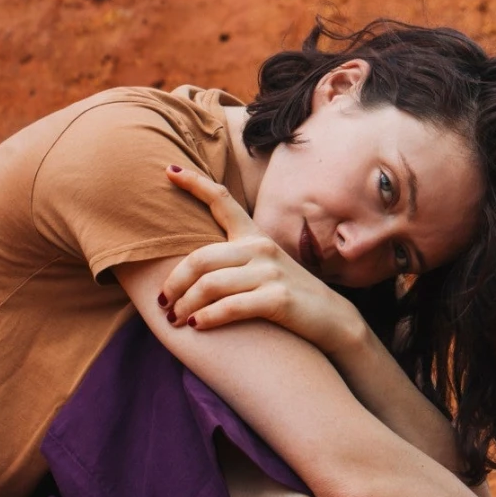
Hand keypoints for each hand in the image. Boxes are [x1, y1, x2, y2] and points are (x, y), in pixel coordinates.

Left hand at [158, 164, 363, 358]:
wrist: (333, 321)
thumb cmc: (290, 297)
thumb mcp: (264, 268)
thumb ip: (234, 259)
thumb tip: (192, 266)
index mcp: (254, 237)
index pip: (222, 200)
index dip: (194, 183)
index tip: (168, 169)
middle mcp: (260, 249)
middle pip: (200, 257)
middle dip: (174, 282)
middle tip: (162, 304)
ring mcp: (270, 273)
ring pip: (209, 284)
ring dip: (185, 305)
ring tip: (174, 319)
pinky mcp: (277, 298)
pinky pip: (230, 306)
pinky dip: (207, 318)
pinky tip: (196, 326)